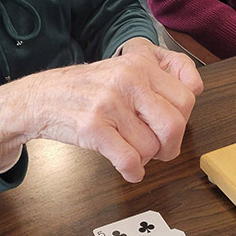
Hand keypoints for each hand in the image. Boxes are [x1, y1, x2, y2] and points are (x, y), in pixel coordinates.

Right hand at [0, 40, 202, 181]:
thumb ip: (158, 74)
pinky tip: (128, 168)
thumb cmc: (86, 88)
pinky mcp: (93, 127)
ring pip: (151, 147)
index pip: (186, 97)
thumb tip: (195, 90)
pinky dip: (133, 171)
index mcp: (140, 63)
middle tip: (160, 150)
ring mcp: (109, 103)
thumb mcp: (124, 68)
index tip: (170, 127)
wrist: (40, 97)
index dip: (183, 119)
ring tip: (132, 150)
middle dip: (170, 145)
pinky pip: (129, 160)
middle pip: (174, 124)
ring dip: (145, 158)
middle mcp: (127, 79)